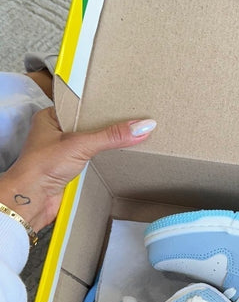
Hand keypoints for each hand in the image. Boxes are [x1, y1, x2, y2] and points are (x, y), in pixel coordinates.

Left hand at [0, 107, 155, 233]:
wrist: (32, 199)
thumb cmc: (43, 166)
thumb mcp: (81, 144)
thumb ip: (112, 136)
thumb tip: (143, 126)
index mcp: (51, 117)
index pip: (82, 105)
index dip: (102, 104)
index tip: (125, 102)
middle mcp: (56, 133)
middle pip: (89, 124)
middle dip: (108, 123)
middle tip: (132, 117)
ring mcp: (62, 151)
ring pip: (91, 141)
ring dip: (107, 142)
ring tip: (130, 133)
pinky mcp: (69, 168)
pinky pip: (92, 157)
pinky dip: (103, 156)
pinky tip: (118, 154)